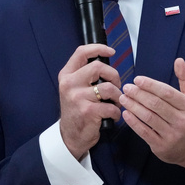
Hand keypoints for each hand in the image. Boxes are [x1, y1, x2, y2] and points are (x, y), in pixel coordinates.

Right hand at [58, 44, 121, 159]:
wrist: (71, 136)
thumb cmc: (77, 111)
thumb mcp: (74, 89)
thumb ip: (85, 76)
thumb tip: (107, 64)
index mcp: (66, 76)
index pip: (81, 53)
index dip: (98, 48)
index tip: (110, 51)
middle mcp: (69, 84)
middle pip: (98, 67)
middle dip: (114, 76)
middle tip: (116, 87)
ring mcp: (78, 97)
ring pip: (108, 87)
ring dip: (117, 96)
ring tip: (115, 104)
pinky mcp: (88, 111)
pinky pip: (111, 106)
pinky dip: (116, 112)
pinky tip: (112, 116)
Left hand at [119, 57, 184, 168]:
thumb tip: (179, 60)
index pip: (167, 93)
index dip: (150, 85)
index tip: (137, 80)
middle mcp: (182, 121)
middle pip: (155, 104)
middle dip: (138, 94)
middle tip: (126, 88)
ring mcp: (172, 135)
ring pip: (148, 117)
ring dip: (133, 106)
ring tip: (123, 98)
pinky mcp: (161, 146)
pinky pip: (144, 132)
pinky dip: (133, 122)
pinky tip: (125, 113)